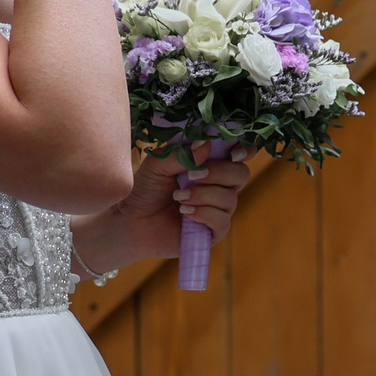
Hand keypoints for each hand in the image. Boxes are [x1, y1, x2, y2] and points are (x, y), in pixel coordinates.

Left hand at [71, 152, 252, 273]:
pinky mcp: (213, 232)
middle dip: (219, 172)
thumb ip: (181, 154)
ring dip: (203, 195)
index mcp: (211, 164)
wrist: (130, 221)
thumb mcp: (158, 165)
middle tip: (192, 175)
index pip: (239, 154)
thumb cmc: (144, 189)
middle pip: (240, 174)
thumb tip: (206, 144)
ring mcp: (218, 209)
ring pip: (230, 199)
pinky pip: (222, 221)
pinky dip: (203, 214)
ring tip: (178, 197)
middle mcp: (219, 186)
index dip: (244, 150)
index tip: (234, 152)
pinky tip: (184, 213)